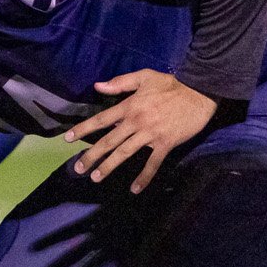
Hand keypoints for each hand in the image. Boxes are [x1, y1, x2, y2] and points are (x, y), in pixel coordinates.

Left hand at [63, 69, 215, 192]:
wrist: (199, 92)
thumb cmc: (171, 84)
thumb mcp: (144, 76)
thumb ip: (120, 83)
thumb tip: (97, 86)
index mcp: (129, 106)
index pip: (101, 119)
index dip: (83, 129)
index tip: (68, 139)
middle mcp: (136, 122)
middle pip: (109, 141)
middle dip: (91, 155)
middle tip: (78, 168)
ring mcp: (150, 134)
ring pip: (125, 153)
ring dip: (109, 166)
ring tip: (96, 177)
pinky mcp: (165, 144)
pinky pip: (152, 163)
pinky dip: (144, 177)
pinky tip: (135, 189)